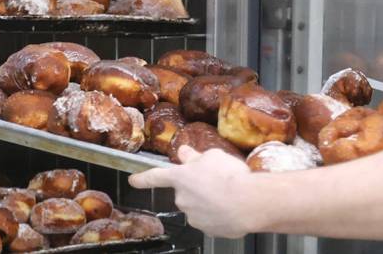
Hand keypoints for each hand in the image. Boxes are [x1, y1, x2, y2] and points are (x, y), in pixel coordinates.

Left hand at [129, 146, 254, 238]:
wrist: (248, 202)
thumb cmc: (230, 176)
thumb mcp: (213, 156)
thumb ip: (195, 157)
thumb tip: (184, 153)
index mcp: (180, 177)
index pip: (155, 176)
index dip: (143, 178)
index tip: (134, 180)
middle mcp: (182, 198)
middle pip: (186, 191)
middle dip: (197, 187)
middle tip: (217, 180)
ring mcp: (193, 216)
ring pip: (199, 206)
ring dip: (209, 200)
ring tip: (229, 193)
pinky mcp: (207, 230)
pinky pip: (211, 219)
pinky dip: (219, 214)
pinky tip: (231, 206)